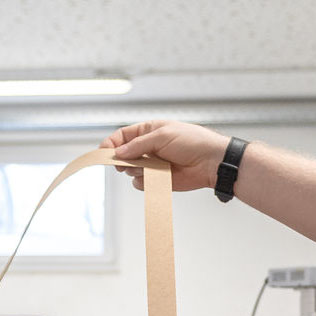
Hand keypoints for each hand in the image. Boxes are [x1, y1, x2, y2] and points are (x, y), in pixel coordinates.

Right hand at [100, 120, 229, 192]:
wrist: (211, 162)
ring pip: (131, 171)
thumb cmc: (193, 142)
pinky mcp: (158, 180)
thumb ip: (138, 144)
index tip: (104, 152)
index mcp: (148, 132)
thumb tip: (118, 152)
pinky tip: (159, 177)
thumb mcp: (163, 135)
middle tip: (124, 164)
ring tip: (153, 167)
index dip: (111, 143)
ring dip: (137, 170)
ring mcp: (153, 165)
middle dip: (122, 160)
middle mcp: (148, 148)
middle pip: (123, 155)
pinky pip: (142, 184)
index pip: (122, 136)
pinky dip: (146, 182)